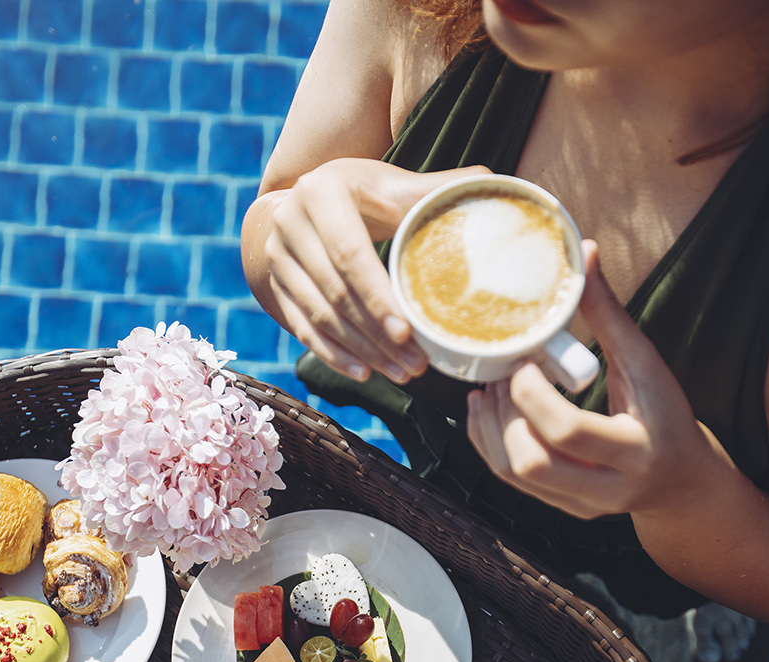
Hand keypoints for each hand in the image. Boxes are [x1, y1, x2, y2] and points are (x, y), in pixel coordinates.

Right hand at [258, 159, 488, 384]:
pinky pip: (303, 328)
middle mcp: (289, 224)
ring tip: (401, 373)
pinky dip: (333, 354)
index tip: (408, 333)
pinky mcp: (275, 286)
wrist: (307, 200)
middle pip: (336, 293)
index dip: (378, 299)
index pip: (349, 256)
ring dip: (362, 351)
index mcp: (321, 192)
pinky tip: (364, 372)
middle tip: (414, 364)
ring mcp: (278, 259)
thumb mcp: (393, 184)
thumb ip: (437, 188)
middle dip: (377, 336)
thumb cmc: (363, 193)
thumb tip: (492, 182)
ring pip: (320, 316)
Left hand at [466, 242, 719, 521]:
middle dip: (506, 414)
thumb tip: (585, 254)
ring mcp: (580, 505)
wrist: (678, 480)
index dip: (532, 394)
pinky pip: (511, 482)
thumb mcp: (646, 363)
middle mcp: (607, 488)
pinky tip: (484, 411)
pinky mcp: (560, 507)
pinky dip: (488, 444)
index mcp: (636, 450)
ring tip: (490, 389)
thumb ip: (610, 315)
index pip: (568, 431)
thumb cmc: (664, 415)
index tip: (524, 359)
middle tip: (502, 374)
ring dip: (491, 429)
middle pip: (533, 463)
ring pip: (515, 476)